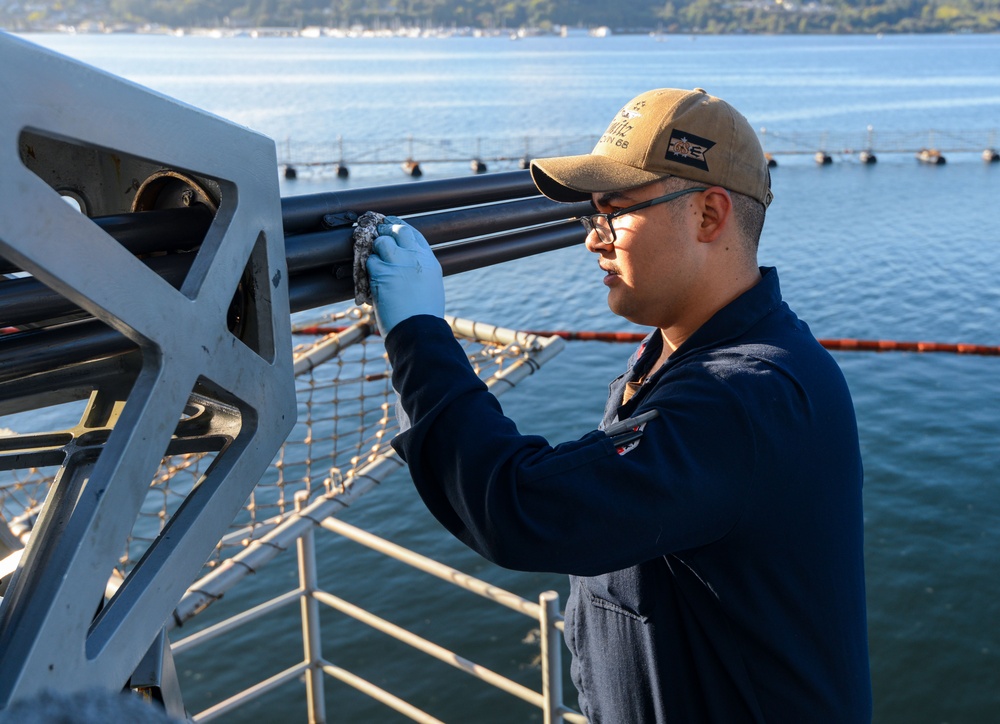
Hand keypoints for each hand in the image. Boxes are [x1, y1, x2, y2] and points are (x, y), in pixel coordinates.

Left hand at [366, 217, 444, 334]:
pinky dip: (369, 268)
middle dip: (386, 229)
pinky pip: (370, 261)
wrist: (419, 329)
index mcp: (428, 261)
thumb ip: (419, 271)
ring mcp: (398, 263)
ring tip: (376, 261)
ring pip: (382, 242)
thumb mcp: (430, 287)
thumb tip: (406, 265)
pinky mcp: (382, 273)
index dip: (401, 227)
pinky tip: (373, 278)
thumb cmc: (424, 315)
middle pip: (398, 230)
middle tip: (379, 232)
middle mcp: (414, 258)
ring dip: (376, 249)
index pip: (414, 235)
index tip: (393, 225)